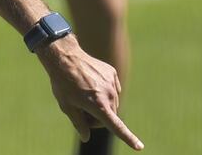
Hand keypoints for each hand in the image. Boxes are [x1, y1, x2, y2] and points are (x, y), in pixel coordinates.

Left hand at [36, 36, 143, 150]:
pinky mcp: (112, 73)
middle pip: (109, 116)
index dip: (128, 138)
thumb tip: (86, 137)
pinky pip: (112, 89)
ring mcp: (112, 83)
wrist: (64, 56)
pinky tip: (90, 83)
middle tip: (80, 108)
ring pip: (111, 103)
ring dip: (101, 103)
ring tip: (83, 93)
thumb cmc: (62, 82)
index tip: (139, 147)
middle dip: (97, 117)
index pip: (116, 126)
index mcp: (98, 105)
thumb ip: (78, 123)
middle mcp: (109, 95)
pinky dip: (103, 90)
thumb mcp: (66, 105)